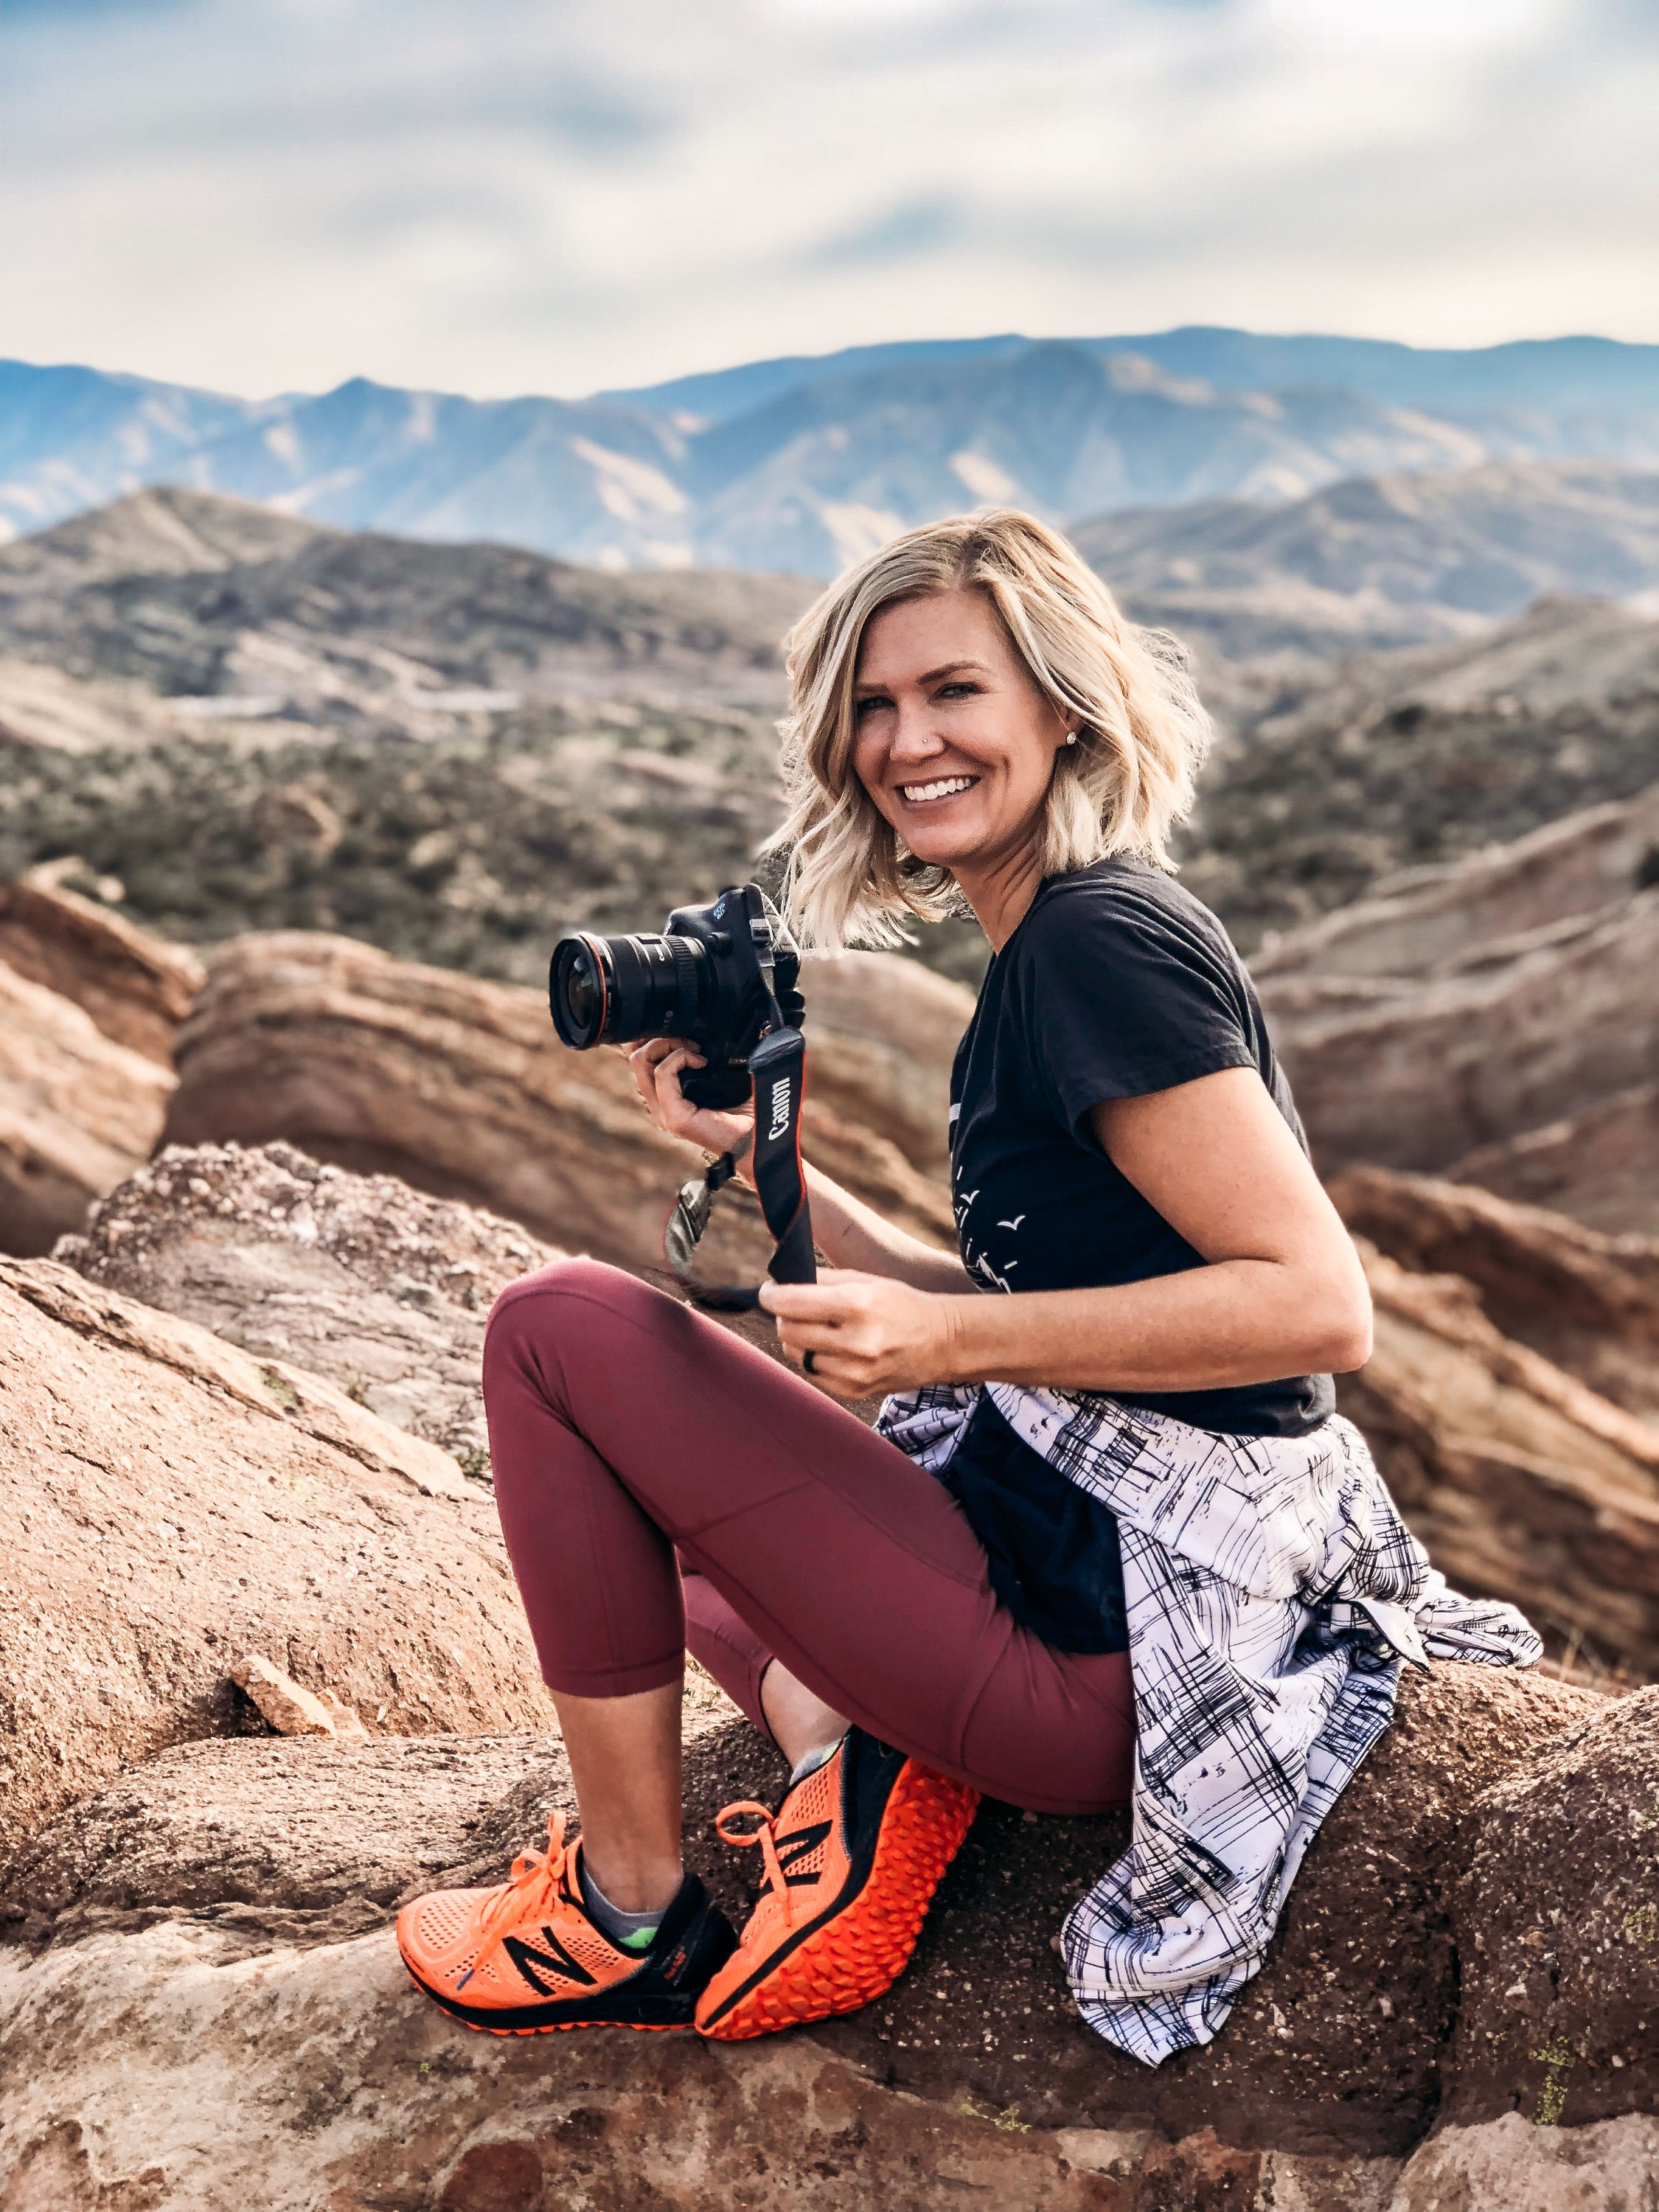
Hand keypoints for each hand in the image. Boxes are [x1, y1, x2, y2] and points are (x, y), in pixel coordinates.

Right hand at [624, 1038, 752, 1164]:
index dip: (649, 1037)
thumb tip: (702, 1024)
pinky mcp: (675, 1116)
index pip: (639, 1059)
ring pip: (641, 1061)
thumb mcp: (722, 1075)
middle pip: (636, 1056)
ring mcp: (664, 1112)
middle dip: (659, 1037)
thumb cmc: (747, 1108)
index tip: (680, 1032)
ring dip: (668, 1044)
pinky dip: (680, 1057)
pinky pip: (663, 1073)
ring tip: (696, 1051)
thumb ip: (704, 1055)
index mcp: (667, 1095)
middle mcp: (660, 1104)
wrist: (761, 1138)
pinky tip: (702, 1062)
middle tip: (690, 1042)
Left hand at [759, 1272, 962, 1399]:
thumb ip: (822, 1280)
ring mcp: (855, 1372)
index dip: (772, 1295)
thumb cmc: (901, 1305)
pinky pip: (812, 1373)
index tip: (769, 1291)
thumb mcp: (867, 1281)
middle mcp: (856, 1342)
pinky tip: (832, 1348)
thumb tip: (781, 1284)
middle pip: (788, 1330)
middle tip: (795, 1307)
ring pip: (796, 1354)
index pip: (792, 1303)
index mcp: (859, 1305)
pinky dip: (814, 1358)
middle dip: (784, 1315)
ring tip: (818, 1328)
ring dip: (798, 1338)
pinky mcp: (854, 1392)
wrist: (942, 1343)